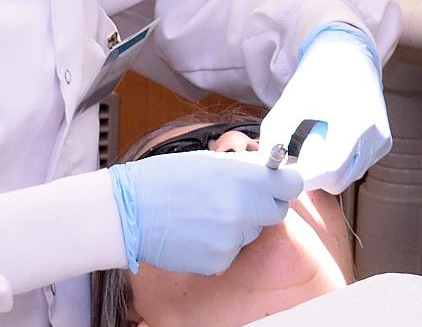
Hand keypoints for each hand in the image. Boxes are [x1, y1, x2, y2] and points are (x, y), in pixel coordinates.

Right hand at [109, 150, 302, 274]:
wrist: (130, 211)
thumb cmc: (165, 179)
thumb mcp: (209, 160)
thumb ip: (245, 168)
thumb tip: (270, 168)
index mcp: (243, 178)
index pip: (291, 184)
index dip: (284, 183)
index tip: (278, 183)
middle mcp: (242, 209)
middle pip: (276, 211)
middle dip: (262, 205)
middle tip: (236, 198)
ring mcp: (232, 238)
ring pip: (251, 233)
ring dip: (238, 225)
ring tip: (205, 214)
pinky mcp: (219, 261)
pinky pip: (232, 251)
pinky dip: (220, 245)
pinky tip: (197, 232)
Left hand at [260, 25, 391, 193]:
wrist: (349, 54)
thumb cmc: (319, 73)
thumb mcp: (292, 99)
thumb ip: (275, 132)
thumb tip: (266, 164)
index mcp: (355, 121)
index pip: (328, 169)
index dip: (302, 174)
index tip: (284, 169)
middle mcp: (375, 135)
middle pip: (337, 179)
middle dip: (314, 169)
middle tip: (304, 143)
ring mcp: (382, 141)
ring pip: (347, 177)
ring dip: (327, 165)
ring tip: (322, 132)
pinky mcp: (384, 143)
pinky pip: (356, 167)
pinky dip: (340, 160)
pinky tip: (335, 134)